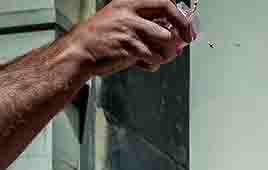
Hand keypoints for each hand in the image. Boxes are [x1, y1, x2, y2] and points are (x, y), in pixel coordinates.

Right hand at [64, 0, 195, 76]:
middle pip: (169, 17)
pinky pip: (155, 58)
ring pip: (167, 41)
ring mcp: (130, 29)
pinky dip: (153, 64)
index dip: (180, 17)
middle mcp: (130, 12)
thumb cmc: (100, 39)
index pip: (164, 1)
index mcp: (129, 2)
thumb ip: (145, 23)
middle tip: (183, 43)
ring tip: (156, 57)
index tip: (187, 29)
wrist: (79, 52)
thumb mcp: (121, 19)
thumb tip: (172, 33)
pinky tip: (142, 63)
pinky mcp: (130, 48)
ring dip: (167, 54)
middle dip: (181, 33)